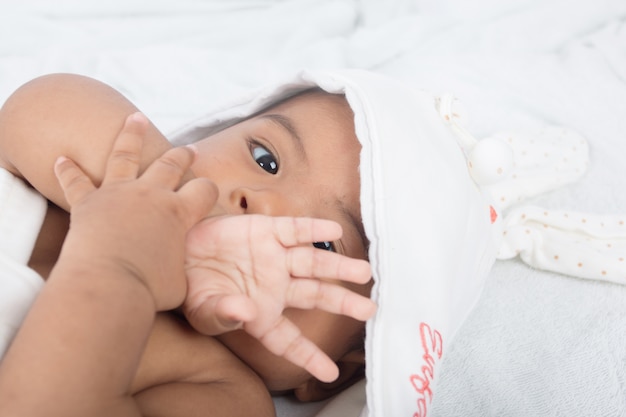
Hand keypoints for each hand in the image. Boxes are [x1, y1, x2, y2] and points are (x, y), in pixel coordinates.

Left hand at [54, 112, 216, 309]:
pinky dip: (67, 170)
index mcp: (179, 212)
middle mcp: (151, 194)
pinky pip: (76, 181)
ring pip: (126, 153)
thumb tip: (183, 269)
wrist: (109, 285)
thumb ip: (183, 265)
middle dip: (182, 155)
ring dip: (132, 134)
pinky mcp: (88, 202)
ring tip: (136, 118)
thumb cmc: (149, 289)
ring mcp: (118, 193)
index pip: (204, 190)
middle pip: (171, 163)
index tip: (208, 192)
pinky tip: (61, 158)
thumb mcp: (181, 281)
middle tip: (188, 149)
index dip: (209, 189)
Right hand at [182, 215, 375, 382]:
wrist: (180, 250)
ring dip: (338, 266)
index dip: (308, 356)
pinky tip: (333, 231)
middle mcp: (276, 286)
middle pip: (316, 295)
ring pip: (314, 263)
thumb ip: (223, 316)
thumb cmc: (193, 288)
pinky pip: (295, 230)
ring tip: (363, 272)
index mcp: (263, 314)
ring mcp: (274, 257)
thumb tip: (244, 313)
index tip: (330, 373)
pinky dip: (313, 230)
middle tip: (369, 310)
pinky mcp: (267, 231)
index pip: (289, 339)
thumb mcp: (204, 311)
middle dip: (342, 302)